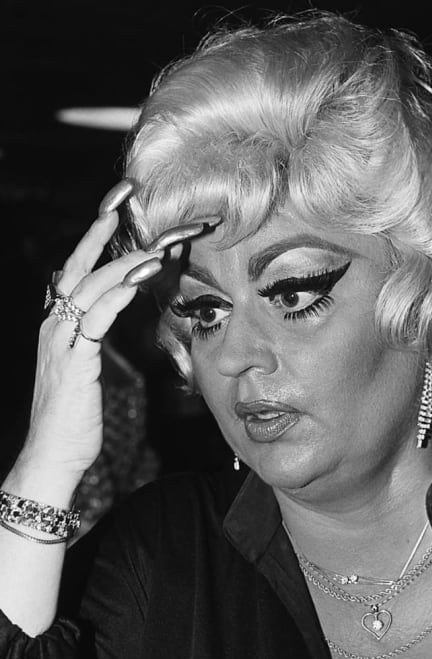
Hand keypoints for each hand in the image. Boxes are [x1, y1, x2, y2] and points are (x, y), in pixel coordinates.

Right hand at [16, 180, 219, 485]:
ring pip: (88, 289)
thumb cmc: (71, 413)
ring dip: (121, 266)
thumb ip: (87, 333)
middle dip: (98, 234)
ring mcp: (60, 343)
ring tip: (152, 248)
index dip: (92, 240)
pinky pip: (95, 321)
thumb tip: (101, 308)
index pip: (74, 272)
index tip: (111, 210)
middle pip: (76, 270)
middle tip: (121, 204)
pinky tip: (138, 282)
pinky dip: (117, 297)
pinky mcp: (73, 363)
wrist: (51, 454)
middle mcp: (54, 327)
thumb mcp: (80, 366)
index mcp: (57, 326)